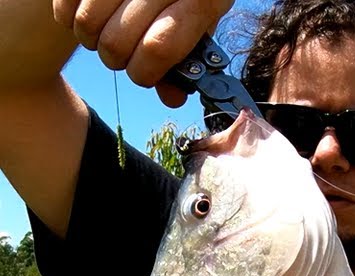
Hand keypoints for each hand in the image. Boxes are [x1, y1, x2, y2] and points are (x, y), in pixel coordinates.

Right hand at [49, 0, 231, 106]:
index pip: (159, 48)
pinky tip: (86, 13)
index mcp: (199, 0)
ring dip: (91, 40)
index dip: (144, 72)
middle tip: (121, 54)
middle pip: (117, 41)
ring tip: (104, 32)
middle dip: (116, 60)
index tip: (142, 75)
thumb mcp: (198, 22)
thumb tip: (172, 98)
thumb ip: (185, 60)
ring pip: (88, 23)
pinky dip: (69, 17)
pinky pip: (67, 4)